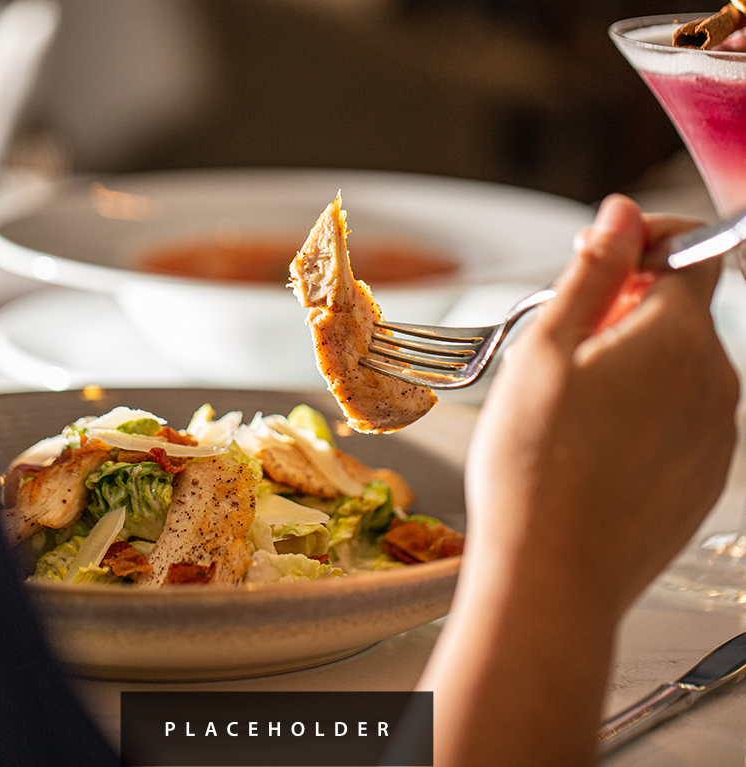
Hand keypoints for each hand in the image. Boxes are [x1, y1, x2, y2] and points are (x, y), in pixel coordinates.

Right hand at [419, 195, 738, 766]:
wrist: (552, 573)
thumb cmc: (532, 461)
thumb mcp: (545, 350)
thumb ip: (594, 273)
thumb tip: (623, 213)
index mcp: (677, 339)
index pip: (693, 251)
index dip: (644, 241)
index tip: (597, 258)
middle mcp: (716, 382)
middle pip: (682, 314)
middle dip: (627, 310)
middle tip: (561, 347)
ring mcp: (719, 436)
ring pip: (680, 369)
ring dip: (633, 364)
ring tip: (569, 407)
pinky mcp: (707, 479)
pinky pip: (683, 420)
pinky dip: (645, 413)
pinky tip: (592, 448)